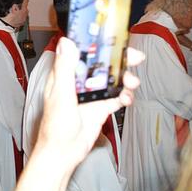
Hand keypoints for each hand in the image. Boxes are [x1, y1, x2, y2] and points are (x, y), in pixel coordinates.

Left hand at [35, 37, 141, 171]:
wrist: (64, 153)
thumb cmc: (56, 125)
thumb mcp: (61, 94)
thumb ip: (65, 69)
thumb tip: (66, 43)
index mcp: (64, 75)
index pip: (80, 52)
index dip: (96, 43)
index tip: (112, 37)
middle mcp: (78, 82)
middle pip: (100, 64)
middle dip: (118, 60)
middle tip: (135, 57)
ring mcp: (90, 94)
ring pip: (111, 80)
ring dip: (124, 79)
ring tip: (132, 84)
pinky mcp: (100, 107)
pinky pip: (116, 97)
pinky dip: (124, 96)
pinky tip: (128, 99)